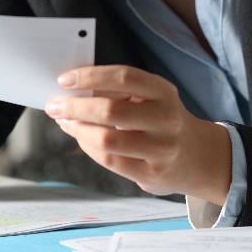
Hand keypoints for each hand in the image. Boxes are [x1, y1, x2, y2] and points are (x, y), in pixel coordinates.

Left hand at [45, 65, 233, 204]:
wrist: (197, 157)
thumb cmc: (161, 120)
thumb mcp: (150, 98)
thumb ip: (117, 92)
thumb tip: (73, 90)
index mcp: (164, 92)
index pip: (124, 78)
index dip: (91, 76)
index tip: (65, 79)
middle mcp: (166, 119)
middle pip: (111, 110)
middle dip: (75, 107)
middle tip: (55, 105)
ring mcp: (161, 149)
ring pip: (107, 139)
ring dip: (78, 129)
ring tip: (65, 122)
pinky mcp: (152, 174)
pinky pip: (110, 161)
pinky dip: (88, 147)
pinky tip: (81, 138)